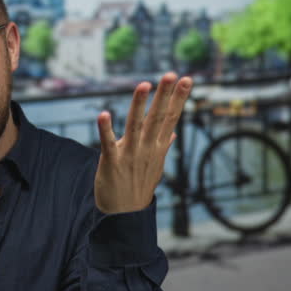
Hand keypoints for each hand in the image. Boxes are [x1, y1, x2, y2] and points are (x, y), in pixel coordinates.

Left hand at [94, 73, 192, 213]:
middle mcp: (146, 149)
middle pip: (157, 118)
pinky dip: (105, 130)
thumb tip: (174, 133)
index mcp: (157, 147)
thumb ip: (163, 146)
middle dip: (164, 96)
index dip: (178, 98)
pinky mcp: (111, 163)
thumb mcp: (155, 166)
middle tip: (171, 74)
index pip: (170, 118)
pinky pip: (108, 144)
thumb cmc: (138, 186)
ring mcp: (130, 155)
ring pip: (135, 126)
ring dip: (139, 105)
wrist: (124, 216)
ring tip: (144, 84)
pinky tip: (103, 114)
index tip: (186, 79)